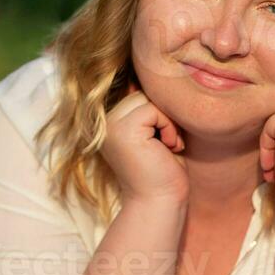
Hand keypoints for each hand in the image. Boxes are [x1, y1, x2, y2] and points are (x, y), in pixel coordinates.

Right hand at [101, 86, 188, 206]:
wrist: (160, 201)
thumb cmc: (164, 170)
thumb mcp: (156, 132)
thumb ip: (149, 107)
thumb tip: (155, 73)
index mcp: (109, 120)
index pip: (141, 92)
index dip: (160, 113)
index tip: (164, 141)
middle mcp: (104, 121)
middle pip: (145, 93)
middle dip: (165, 116)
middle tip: (167, 144)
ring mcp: (111, 125)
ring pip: (150, 99)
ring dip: (168, 122)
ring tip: (167, 146)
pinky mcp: (123, 129)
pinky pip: (155, 110)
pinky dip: (169, 128)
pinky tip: (167, 148)